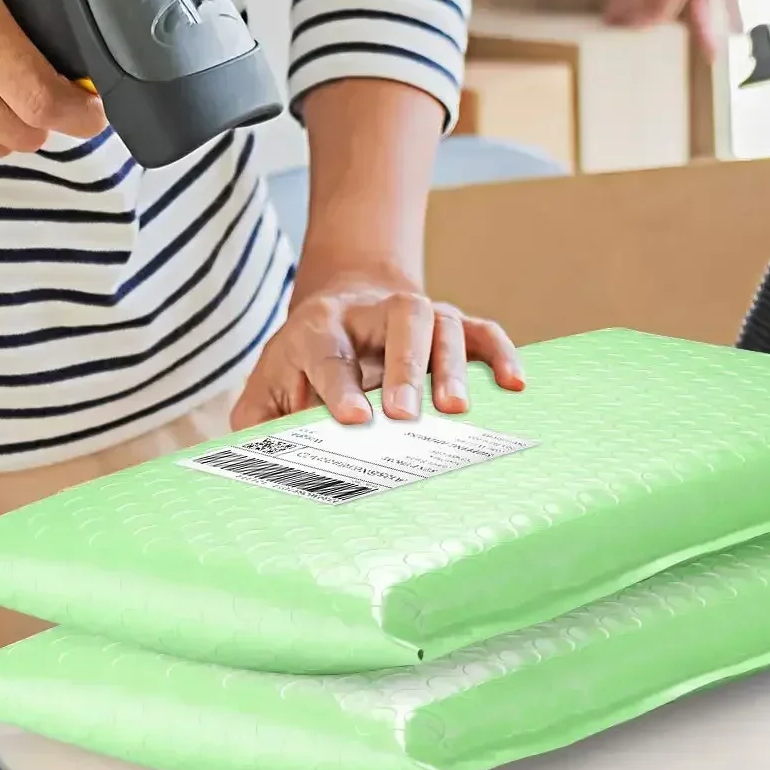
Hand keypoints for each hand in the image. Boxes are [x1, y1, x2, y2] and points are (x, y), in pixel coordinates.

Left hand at [230, 265, 524, 429]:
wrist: (344, 304)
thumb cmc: (302, 364)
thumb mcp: (267, 386)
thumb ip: (259, 422)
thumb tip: (255, 465)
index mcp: (318, 328)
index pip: (329, 354)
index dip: (339, 386)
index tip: (353, 419)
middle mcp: (370, 313)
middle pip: (397, 324)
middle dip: (402, 369)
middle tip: (406, 415)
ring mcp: (417, 314)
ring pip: (442, 325)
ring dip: (450, 366)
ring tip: (456, 409)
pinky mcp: (451, 323)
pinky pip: (482, 331)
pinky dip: (501, 353)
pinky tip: (515, 384)